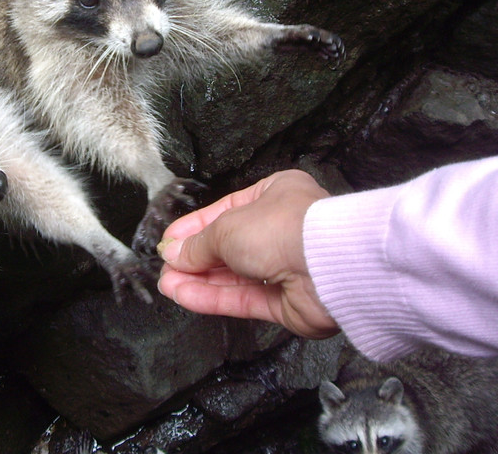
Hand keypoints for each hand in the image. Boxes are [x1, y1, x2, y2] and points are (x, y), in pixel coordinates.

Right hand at [157, 169, 339, 338]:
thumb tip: (174, 253)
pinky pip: (244, 299)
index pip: (225, 212)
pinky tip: (186, 296)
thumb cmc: (288, 228)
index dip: (194, 228)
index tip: (170, 242)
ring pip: (234, 276)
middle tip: (166, 266)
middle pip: (229, 246)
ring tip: (168, 284)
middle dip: (194, 258)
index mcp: (275, 195)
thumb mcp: (227, 226)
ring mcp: (286, 267)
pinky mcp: (287, 302)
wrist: (330, 266)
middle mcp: (282, 230)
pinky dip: (214, 298)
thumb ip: (199, 243)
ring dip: (199, 280)